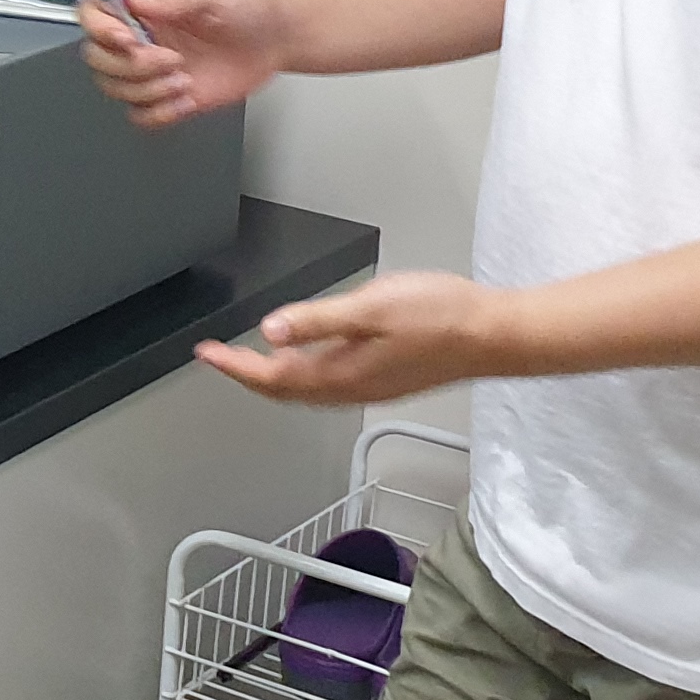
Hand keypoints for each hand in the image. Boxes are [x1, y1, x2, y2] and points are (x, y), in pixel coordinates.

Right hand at [79, 0, 287, 126]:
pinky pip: (142, 116)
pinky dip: (161, 113)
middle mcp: (140, 39)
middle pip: (98, 59)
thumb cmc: (247, 4)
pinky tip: (186, 98)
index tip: (127, 40)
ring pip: (117, 90)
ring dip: (150, 90)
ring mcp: (152, 70)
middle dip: (132, 67)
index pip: (92, 14)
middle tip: (172, 59)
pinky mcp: (168, 97)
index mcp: (142, 8)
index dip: (99, 30)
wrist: (276, 37)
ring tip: (184, 77)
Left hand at [200, 271, 507, 405]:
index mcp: (341, 374)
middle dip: (248, 375)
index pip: (272, 377)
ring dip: (274, 378)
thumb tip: (270, 331)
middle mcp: (352, 389)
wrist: (493, 336)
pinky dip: (304, 377)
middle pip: (285, 390)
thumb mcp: (370, 309)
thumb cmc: (440, 318)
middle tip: (219, 359)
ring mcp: (371, 387)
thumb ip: (317, 321)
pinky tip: (307, 361)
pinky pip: (330, 386)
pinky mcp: (387, 380)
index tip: (206, 354)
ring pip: (307, 391)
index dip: (235, 366)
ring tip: (250, 362)